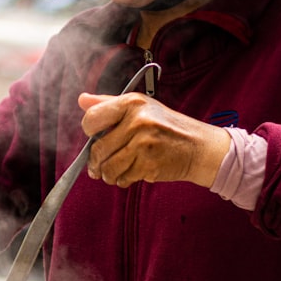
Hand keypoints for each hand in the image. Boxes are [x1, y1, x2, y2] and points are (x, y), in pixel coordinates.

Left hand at [78, 92, 230, 188]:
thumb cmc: (167, 126)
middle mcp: (137, 121)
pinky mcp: (149, 164)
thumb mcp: (141, 106)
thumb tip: (82, 100)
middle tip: (99, 165)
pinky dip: (124, 180)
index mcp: (132, 103)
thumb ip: (109, 103)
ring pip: (108, 167)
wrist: (198, 147)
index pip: (92, 119)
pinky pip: (123, 178)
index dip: (90, 132)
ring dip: (108, 174)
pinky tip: (132, 173)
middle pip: (98, 148)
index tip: (95, 138)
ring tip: (114, 171)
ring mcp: (143, 143)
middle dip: (96, 162)